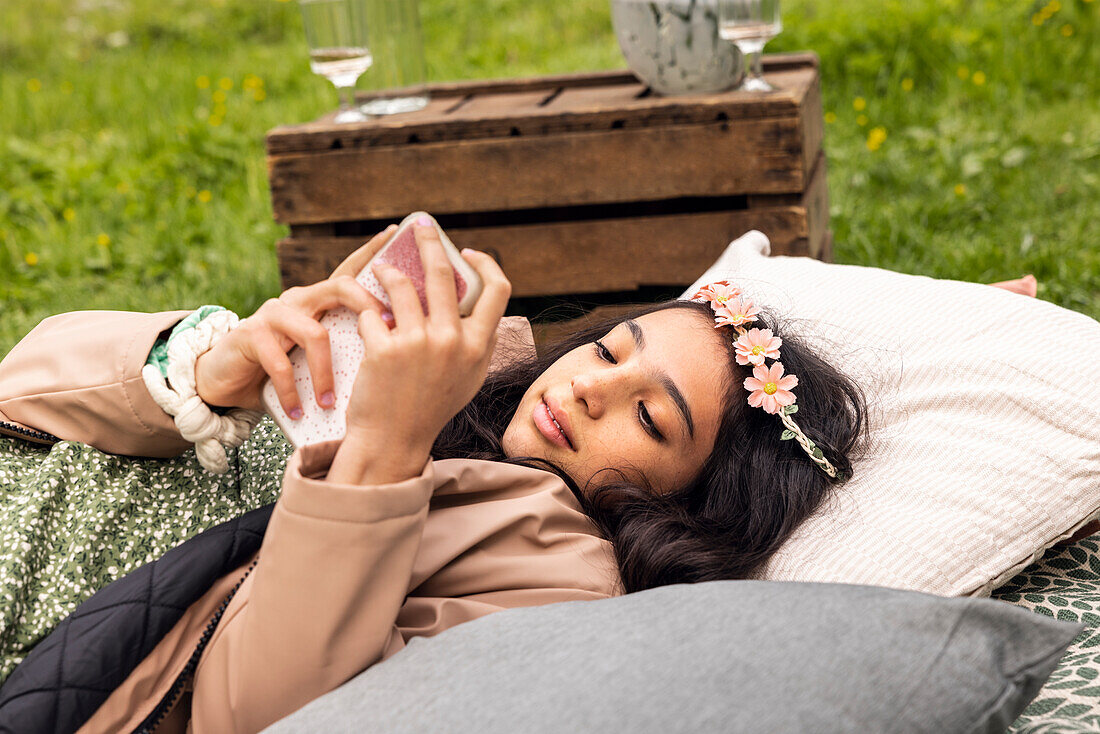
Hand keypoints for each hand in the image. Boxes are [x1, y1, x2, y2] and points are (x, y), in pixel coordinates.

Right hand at [193, 226, 396, 414]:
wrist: (224, 382)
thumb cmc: (280, 372)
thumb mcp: (315, 359)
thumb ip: (342, 350)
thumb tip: (389, 362)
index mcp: (318, 302)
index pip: (349, 272)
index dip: (370, 251)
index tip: (394, 233)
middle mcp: (298, 299)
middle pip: (339, 287)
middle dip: (367, 307)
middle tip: (389, 336)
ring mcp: (274, 313)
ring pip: (314, 333)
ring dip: (325, 373)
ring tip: (329, 404)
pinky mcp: (251, 334)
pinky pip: (280, 362)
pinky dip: (291, 391)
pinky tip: (298, 411)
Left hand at [327, 220, 511, 485]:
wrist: (392, 441)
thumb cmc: (429, 407)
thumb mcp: (467, 375)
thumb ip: (473, 338)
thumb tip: (467, 294)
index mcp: (479, 347)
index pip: (498, 289)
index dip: (485, 264)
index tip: (466, 252)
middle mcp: (453, 341)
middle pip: (444, 272)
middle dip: (428, 241)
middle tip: (419, 228)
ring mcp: (418, 344)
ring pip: (400, 285)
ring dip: (387, 272)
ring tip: (380, 269)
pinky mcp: (384, 349)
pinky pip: (372, 313)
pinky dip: (368, 315)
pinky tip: (365, 322)